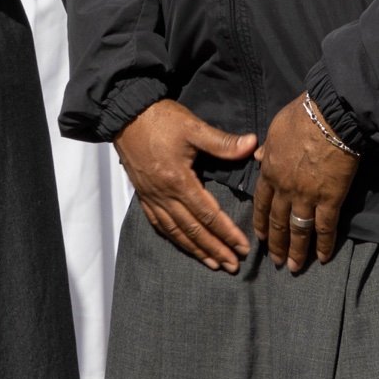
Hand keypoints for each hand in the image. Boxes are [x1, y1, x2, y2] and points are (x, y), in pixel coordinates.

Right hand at [112, 99, 257, 271]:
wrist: (125, 113)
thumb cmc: (160, 119)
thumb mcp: (193, 127)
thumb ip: (222, 142)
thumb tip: (253, 145)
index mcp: (178, 180)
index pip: (207, 214)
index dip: (227, 232)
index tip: (243, 247)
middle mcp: (163, 194)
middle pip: (192, 229)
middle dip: (214, 249)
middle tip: (233, 265)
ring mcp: (151, 196)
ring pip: (175, 230)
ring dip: (195, 249)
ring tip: (213, 263)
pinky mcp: (142, 193)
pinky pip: (158, 222)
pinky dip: (172, 237)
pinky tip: (182, 244)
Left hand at [251, 96, 361, 272]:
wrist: (329, 118)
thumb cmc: (301, 118)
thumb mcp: (274, 130)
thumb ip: (267, 148)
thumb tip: (257, 155)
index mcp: (269, 171)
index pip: (261, 203)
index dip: (260, 222)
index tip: (260, 237)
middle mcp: (284, 189)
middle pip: (277, 221)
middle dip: (276, 244)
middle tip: (275, 261)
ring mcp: (306, 196)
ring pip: (298, 230)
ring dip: (296, 251)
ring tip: (294, 267)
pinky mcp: (330, 199)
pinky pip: (325, 227)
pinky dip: (324, 244)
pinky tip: (323, 258)